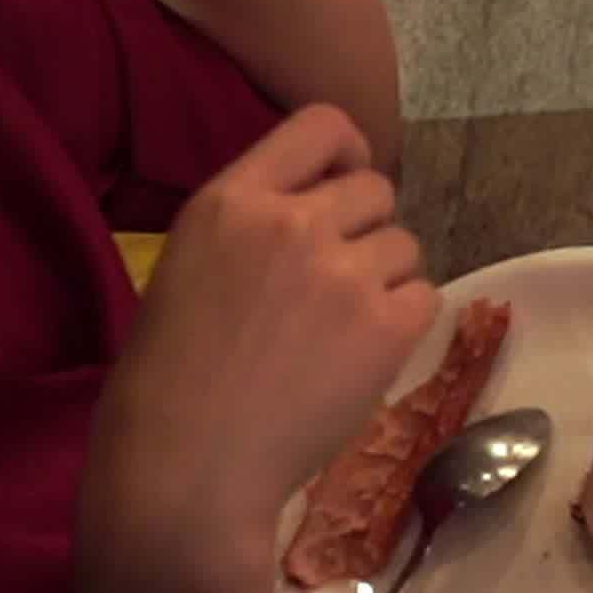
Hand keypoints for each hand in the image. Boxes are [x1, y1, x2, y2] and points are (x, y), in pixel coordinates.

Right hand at [82, 107, 434, 569]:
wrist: (184, 467)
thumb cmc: (167, 380)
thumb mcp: (190, 266)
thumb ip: (255, 226)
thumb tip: (320, 207)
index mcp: (230, 201)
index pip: (321, 125)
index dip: (345, 154)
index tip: (340, 187)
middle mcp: (291, 222)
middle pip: (376, 188)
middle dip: (364, 229)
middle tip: (330, 286)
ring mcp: (344, 271)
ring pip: (404, 245)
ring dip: (383, 281)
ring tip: (332, 334)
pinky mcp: (387, 323)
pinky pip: (425, 296)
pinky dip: (401, 324)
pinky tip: (355, 359)